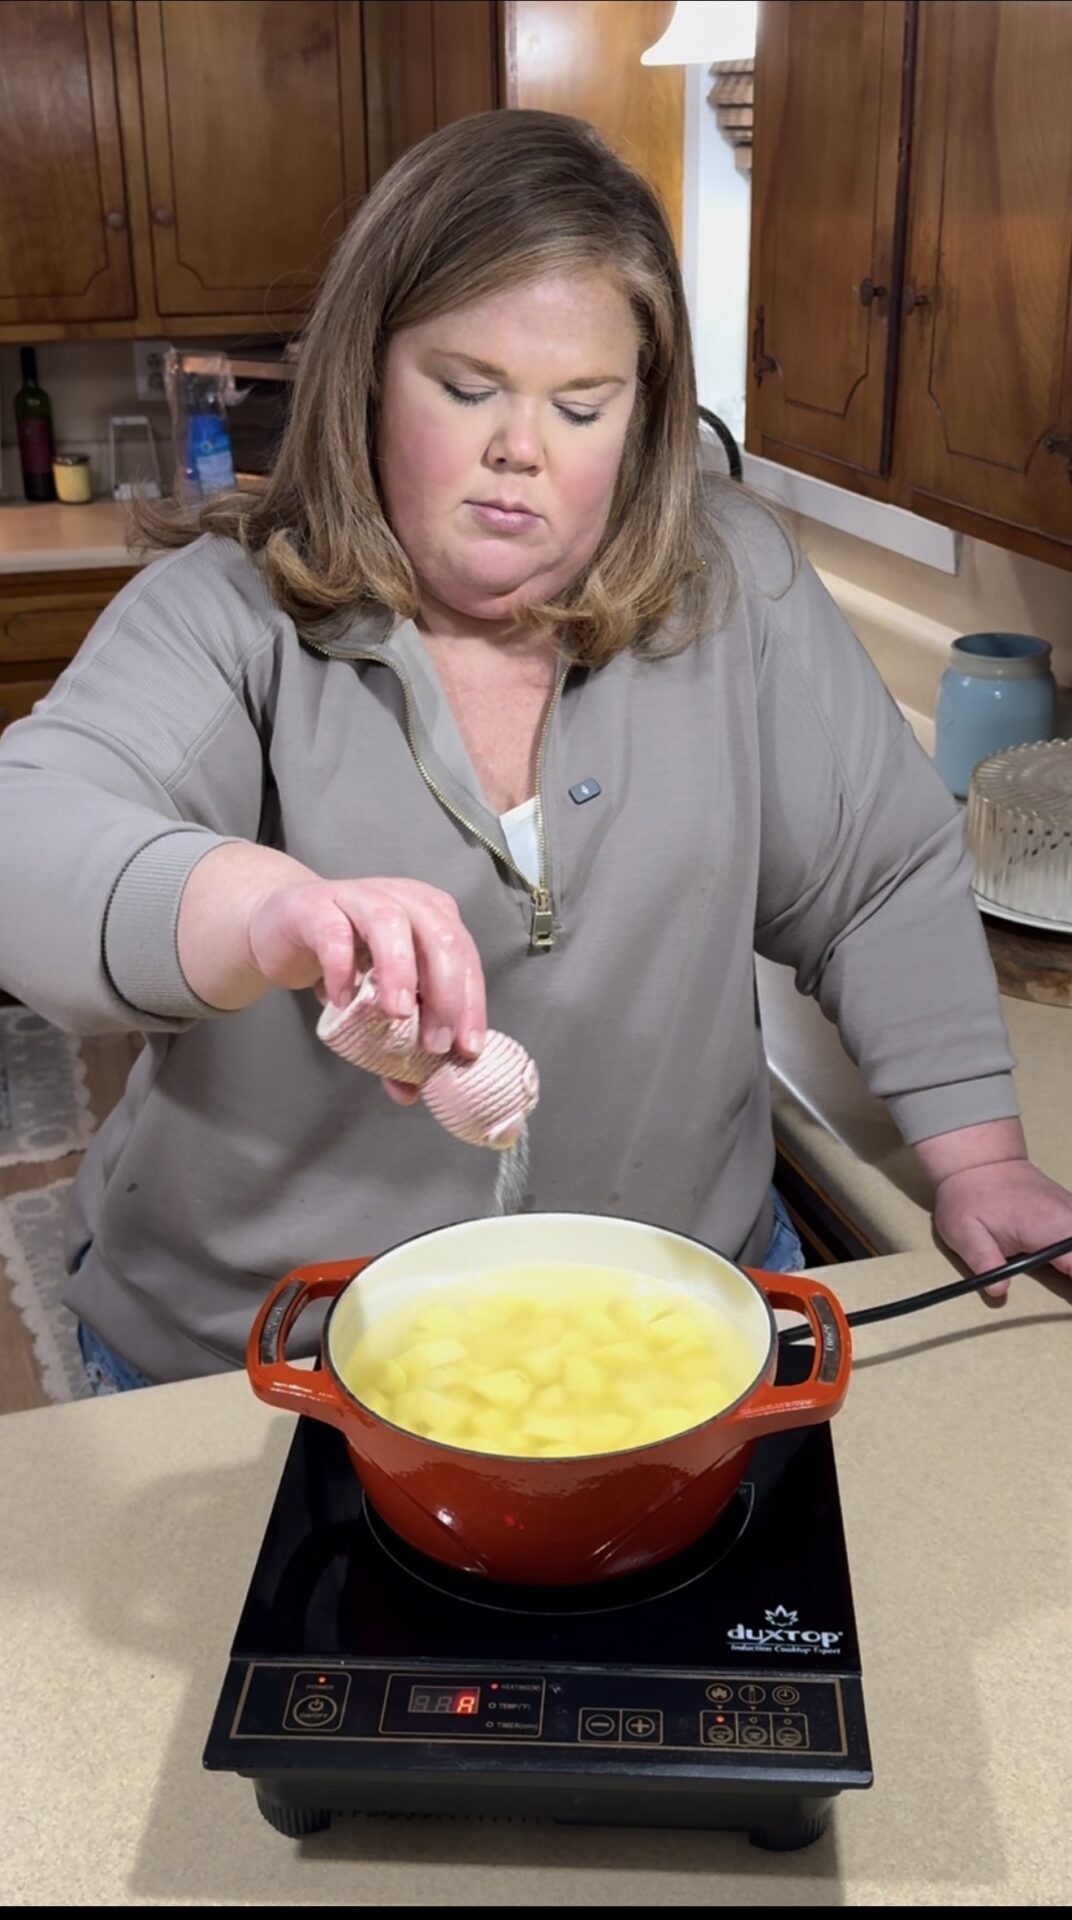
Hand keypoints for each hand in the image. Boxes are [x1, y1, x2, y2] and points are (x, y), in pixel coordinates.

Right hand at [246, 875, 486, 1064]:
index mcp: (432, 916)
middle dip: (445, 993)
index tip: (466, 1048)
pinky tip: (342, 1001)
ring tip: (398, 1015)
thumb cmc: (342, 958)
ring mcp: (359, 897)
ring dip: (400, 971)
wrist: (280, 926)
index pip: (465, 958)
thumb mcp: (375, 1001)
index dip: (471, 1004)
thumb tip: (410, 1093)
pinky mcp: (316, 906)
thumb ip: (396, 1042)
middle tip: (435, 1042)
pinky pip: (334, 931)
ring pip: (390, 923)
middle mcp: (404, 899)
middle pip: (439, 937)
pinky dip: (341, 967)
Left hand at [932, 1159, 1071, 1296]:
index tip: (1066, 1299)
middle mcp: (1070, 1219)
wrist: (979, 1162)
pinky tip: (1064, 1264)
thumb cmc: (969, 1198)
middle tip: (1061, 1284)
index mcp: (1048, 1227)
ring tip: (1062, 1272)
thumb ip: (984, 1260)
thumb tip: (999, 1291)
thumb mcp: (963, 1232)